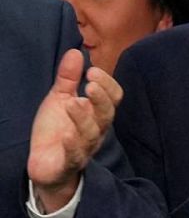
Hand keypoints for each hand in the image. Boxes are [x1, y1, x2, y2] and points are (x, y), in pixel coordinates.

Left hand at [28, 49, 119, 212]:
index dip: (107, 84)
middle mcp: (96, 130)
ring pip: (92, 134)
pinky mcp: (69, 163)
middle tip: (89, 84)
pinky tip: (66, 135)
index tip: (92, 70)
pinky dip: (72, 145)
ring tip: (72, 103)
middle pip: (107, 114)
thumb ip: (68, 78)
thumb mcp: (60, 99)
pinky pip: (75, 155)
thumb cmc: (57, 130)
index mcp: (96, 114)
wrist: (46, 165)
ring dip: (83, 119)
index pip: (113, 97)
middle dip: (100, 99)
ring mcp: (84, 147)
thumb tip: (75, 52)